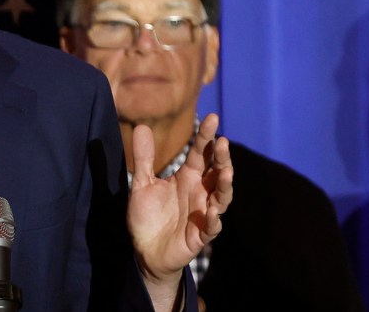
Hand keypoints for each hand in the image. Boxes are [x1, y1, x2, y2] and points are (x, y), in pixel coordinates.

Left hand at [127, 114, 232, 305]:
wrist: (144, 250)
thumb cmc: (148, 216)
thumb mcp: (142, 184)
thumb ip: (144, 158)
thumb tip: (142, 127)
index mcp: (187, 178)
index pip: (200, 154)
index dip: (206, 137)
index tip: (212, 118)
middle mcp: (199, 192)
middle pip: (217, 172)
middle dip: (222, 157)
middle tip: (222, 142)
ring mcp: (203, 212)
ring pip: (221, 197)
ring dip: (225, 185)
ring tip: (226, 173)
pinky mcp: (200, 234)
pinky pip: (212, 227)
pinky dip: (214, 219)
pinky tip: (213, 211)